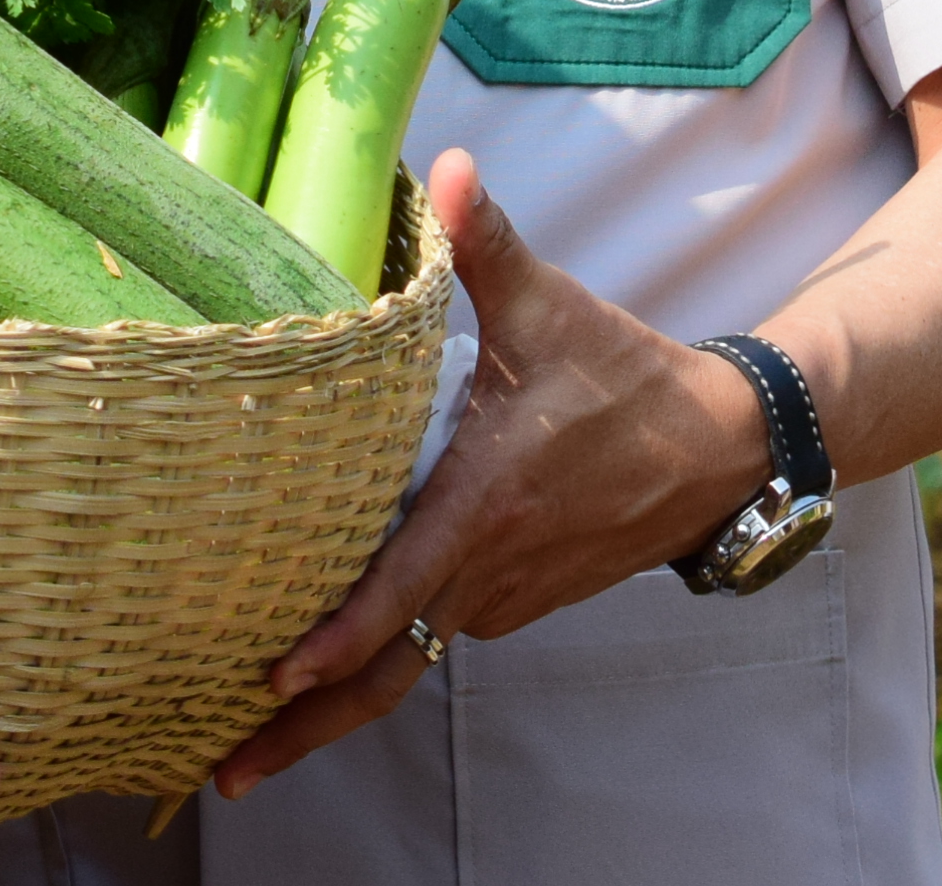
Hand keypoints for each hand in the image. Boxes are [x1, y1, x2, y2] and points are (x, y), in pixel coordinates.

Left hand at [207, 152, 769, 798]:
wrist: (722, 449)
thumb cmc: (625, 375)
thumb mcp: (550, 308)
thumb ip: (485, 244)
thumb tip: (446, 167)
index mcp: (487, 500)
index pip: (403, 586)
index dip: (339, 635)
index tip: (274, 677)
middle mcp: (490, 566)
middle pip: (388, 672)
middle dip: (305, 730)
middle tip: (219, 773)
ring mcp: (502, 595)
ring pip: (408, 664)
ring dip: (333, 704)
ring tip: (242, 741)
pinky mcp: (513, 601)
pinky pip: (435, 638)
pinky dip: (380, 661)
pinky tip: (320, 665)